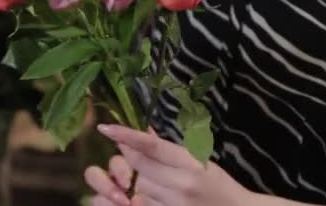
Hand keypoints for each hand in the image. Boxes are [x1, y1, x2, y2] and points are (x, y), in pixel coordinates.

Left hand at [85, 124, 253, 205]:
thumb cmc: (219, 184)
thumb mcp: (199, 159)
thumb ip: (168, 147)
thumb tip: (143, 131)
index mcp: (190, 164)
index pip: (151, 147)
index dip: (126, 135)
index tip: (106, 128)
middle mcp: (180, 185)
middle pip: (138, 166)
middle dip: (127, 155)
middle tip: (124, 147)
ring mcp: (172, 204)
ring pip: (136, 187)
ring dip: (133, 178)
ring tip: (141, 174)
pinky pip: (142, 205)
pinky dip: (137, 196)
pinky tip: (142, 190)